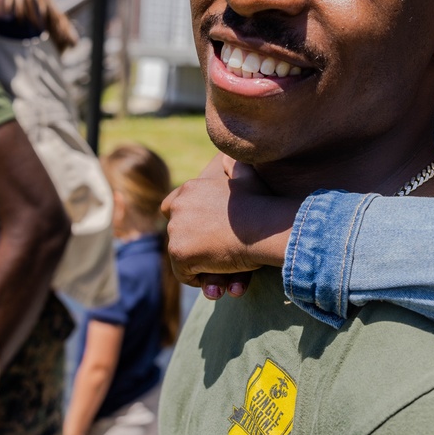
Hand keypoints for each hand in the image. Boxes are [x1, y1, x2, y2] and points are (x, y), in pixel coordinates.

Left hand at [162, 155, 299, 297]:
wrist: (261, 226)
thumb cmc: (260, 204)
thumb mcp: (246, 176)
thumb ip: (233, 166)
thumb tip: (227, 157)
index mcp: (190, 188)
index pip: (172, 206)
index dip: (186, 221)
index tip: (203, 232)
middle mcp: (178, 207)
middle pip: (176, 232)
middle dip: (192, 244)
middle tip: (216, 254)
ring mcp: (176, 230)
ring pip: (180, 254)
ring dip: (197, 262)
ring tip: (220, 268)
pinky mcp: (179, 253)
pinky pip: (184, 273)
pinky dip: (198, 278)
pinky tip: (218, 277)